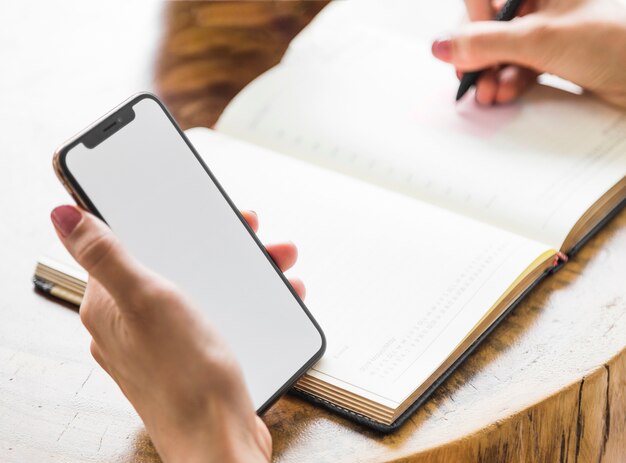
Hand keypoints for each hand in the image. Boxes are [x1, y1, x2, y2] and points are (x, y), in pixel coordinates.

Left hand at [50, 205, 300, 462]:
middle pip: (171, 264)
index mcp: (109, 307)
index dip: (159, 222)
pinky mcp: (190, 355)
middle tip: (249, 238)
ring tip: (274, 264)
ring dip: (236, 271)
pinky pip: (214, 313)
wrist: (221, 442)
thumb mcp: (148, 302)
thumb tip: (64, 216)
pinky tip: (267, 299)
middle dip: (213, 246)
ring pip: (199, 287)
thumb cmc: (185, 381)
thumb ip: (107, 256)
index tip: (189, 210)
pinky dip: (240, 300)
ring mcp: (162, 341)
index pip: (124, 246)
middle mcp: (131, 324)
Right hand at [431, 0, 625, 107]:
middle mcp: (544, 2)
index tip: (467, 49)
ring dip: (492, 74)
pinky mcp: (557, 55)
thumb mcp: (541, 39)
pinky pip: (521, 66)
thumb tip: (443, 45)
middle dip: (480, 56)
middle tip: (472, 77)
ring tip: (491, 93)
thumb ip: (485, 42)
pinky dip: (510, 81)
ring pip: (504, 49)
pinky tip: (506, 93)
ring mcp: (551, 28)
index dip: (472, 22)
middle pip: (491, 25)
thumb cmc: (617, 41)